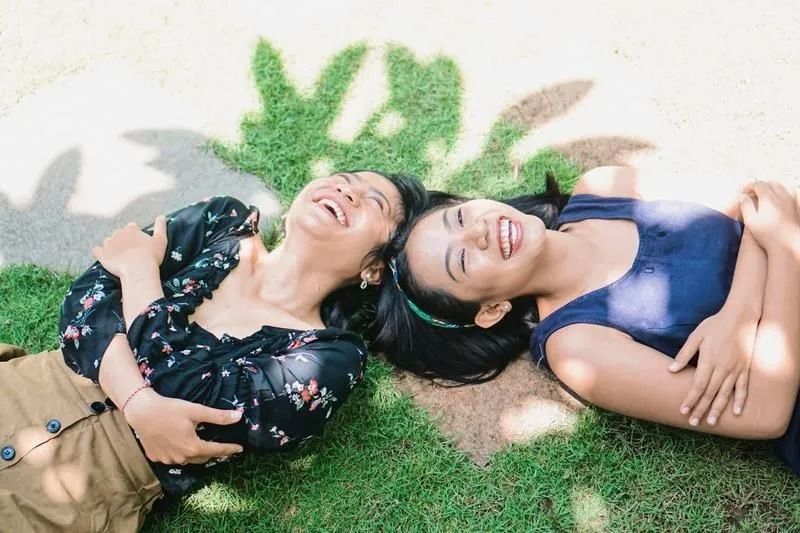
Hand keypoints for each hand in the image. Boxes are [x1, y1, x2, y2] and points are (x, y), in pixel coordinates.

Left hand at [92, 216, 167, 276]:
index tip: (140, 243)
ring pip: (108, 241)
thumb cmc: (151, 255)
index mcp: (131, 229)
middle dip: (123, 240)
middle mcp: (118, 233)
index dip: (136, 234)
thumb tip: (162, 216)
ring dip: (112, 246)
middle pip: (119, 234)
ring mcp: (108, 244)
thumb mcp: (161, 240)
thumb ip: (160, 227)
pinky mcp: (101, 254)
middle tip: (130, 251)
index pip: (132, 227)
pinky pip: (96, 250)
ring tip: (119, 255)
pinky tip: (105, 257)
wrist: (138, 270)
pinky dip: (99, 252)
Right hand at [124, 387, 243, 463]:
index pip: (217, 450)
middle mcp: (182, 458)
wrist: (141, 412)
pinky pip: (173, 458)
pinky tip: (180, 445)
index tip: (240, 449)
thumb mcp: (196, 410)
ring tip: (202, 445)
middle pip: (203, 457)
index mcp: (193, 447)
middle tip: (222, 446)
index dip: (230, 449)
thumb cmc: (170, 409)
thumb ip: (218, 416)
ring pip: (188, 459)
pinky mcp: (156, 458)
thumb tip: (239, 417)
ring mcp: (168, 460)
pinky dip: (180, 453)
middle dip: (214, 452)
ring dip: (197, 453)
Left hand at [669, 307, 756, 425]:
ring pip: (726, 394)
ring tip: (711, 422)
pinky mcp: (745, 368)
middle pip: (710, 394)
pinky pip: (743, 388)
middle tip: (694, 422)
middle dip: (700, 409)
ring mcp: (736, 370)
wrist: (741, 317)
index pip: (698, 386)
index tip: (683, 411)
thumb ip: (684, 354)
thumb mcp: (696, 337)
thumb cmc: (715, 325)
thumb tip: (671, 370)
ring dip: (718, 409)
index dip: (690, 399)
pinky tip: (736, 413)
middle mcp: (722, 368)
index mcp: (709, 361)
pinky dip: (740, 401)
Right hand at [740, 181, 799, 251]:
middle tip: (753, 194)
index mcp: (768, 198)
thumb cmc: (769, 235)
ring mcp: (790, 201)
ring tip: (765, 196)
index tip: (744, 193)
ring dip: (771, 188)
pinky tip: (779, 199)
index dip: (749, 187)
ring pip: (781, 187)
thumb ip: (745, 206)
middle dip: (760, 186)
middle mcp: (781, 197)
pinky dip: (783, 193)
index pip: (758, 184)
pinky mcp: (796, 208)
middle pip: (770, 183)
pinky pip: (790, 193)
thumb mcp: (750, 221)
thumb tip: (743, 197)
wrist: (787, 244)